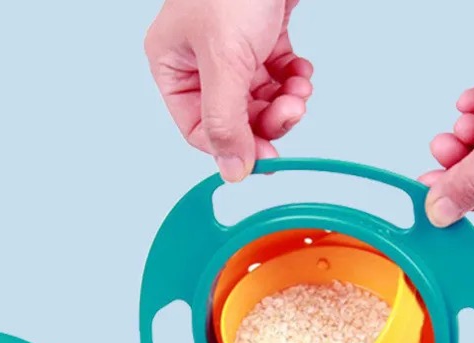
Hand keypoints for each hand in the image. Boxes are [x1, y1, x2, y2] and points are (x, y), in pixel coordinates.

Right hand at [145, 0, 312, 181]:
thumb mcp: (225, 61)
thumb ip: (226, 122)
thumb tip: (233, 173)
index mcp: (172, 65)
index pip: (199, 129)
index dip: (234, 146)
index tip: (266, 157)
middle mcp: (198, 61)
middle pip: (234, 118)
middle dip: (266, 120)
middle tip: (290, 113)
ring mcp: (230, 49)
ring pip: (258, 101)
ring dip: (284, 102)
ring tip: (299, 89)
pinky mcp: (261, 37)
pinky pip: (277, 75)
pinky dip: (293, 79)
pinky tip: (301, 70)